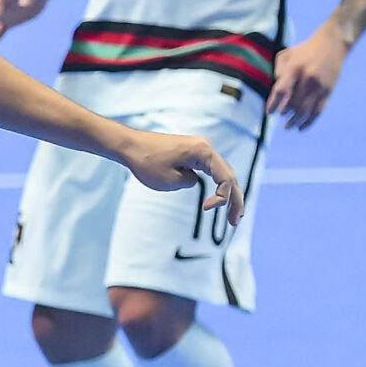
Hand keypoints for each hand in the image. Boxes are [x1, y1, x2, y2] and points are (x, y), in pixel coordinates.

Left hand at [120, 130, 243, 224]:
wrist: (130, 146)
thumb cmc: (147, 161)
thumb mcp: (170, 180)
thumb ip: (190, 182)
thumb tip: (195, 180)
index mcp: (203, 151)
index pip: (225, 178)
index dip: (222, 197)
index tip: (205, 208)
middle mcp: (205, 147)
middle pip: (229, 176)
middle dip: (234, 200)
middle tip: (235, 221)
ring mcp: (200, 149)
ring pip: (222, 174)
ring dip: (229, 194)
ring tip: (233, 216)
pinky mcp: (193, 153)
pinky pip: (212, 171)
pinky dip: (218, 185)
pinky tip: (220, 199)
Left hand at [267, 25, 346, 129]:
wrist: (333, 44)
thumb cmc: (304, 50)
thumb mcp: (287, 54)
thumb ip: (278, 71)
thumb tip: (277, 93)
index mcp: (295, 68)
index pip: (281, 91)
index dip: (273, 104)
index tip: (268, 113)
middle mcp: (308, 78)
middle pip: (293, 103)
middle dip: (284, 112)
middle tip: (280, 114)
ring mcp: (320, 86)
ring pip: (305, 110)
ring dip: (294, 121)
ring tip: (287, 126)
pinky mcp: (328, 91)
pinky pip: (318, 111)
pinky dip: (308, 122)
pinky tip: (301, 128)